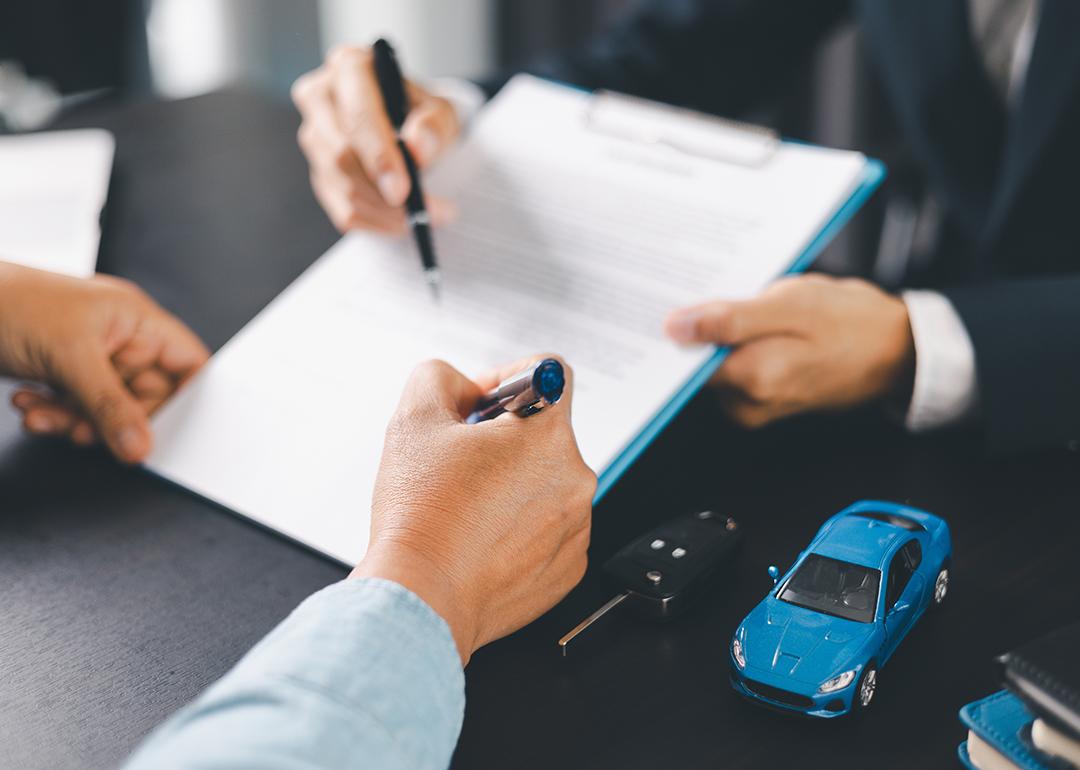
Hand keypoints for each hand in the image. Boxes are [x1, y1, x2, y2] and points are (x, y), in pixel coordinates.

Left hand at [0, 263, 208, 462]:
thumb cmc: (8, 300)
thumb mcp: (70, 356)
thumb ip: (109, 406)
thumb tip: (141, 448)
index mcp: (137, 320)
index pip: (189, 363)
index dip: (189, 397)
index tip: (174, 431)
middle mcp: (121, 339)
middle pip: (147, 397)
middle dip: (114, 420)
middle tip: (85, 430)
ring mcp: (94, 358)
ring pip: (108, 410)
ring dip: (76, 421)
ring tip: (43, 415)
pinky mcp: (65, 375)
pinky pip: (78, 409)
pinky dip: (55, 415)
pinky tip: (30, 404)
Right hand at [292, 45, 460, 233]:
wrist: (410, 123)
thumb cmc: (422, 111)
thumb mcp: (442, 110)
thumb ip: (434, 125)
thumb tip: (417, 149)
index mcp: (349, 67)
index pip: (357, 116)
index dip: (379, 157)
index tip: (403, 191)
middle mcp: (320, 97)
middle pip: (341, 155)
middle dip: (383, 195)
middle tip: (423, 215)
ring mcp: (313, 137)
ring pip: (342, 187)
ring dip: (384, 213)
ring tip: (423, 218)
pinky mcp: (318, 172)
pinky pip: (341, 209)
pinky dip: (375, 223)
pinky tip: (400, 223)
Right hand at [352, 357, 595, 664]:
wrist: (422, 596)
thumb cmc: (421, 516)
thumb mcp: (415, 415)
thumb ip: (441, 376)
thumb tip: (463, 387)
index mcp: (548, 434)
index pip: (550, 373)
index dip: (509, 378)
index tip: (483, 404)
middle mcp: (574, 478)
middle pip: (542, 434)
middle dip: (502, 439)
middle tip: (459, 463)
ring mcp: (575, 526)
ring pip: (544, 483)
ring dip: (510, 485)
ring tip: (465, 508)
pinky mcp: (567, 566)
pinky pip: (546, 529)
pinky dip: (517, 529)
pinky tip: (479, 538)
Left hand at [664, 275, 914, 427]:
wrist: (897, 351)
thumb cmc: (851, 324)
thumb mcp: (790, 305)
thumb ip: (729, 319)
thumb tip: (673, 329)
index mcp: (752, 379)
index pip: (684, 360)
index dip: (674, 328)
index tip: (667, 299)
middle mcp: (748, 403)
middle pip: (697, 363)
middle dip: (698, 327)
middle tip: (716, 290)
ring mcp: (756, 406)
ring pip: (716, 364)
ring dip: (720, 333)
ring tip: (747, 302)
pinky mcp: (764, 400)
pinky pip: (735, 368)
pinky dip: (738, 343)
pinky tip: (756, 320)